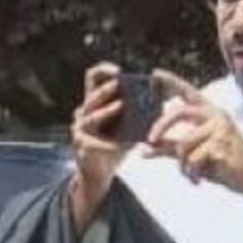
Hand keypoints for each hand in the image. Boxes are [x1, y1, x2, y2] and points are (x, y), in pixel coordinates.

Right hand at [70, 62, 130, 227]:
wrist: (99, 173)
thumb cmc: (113, 146)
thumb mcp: (127, 125)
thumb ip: (138, 111)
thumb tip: (162, 98)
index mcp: (94, 103)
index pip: (93, 78)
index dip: (103, 70)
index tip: (118, 70)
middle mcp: (84, 113)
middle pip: (91, 95)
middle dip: (106, 90)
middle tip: (119, 84)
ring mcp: (80, 130)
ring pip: (91, 115)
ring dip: (106, 111)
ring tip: (120, 106)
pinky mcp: (82, 146)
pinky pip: (95, 142)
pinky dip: (109, 143)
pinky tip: (119, 145)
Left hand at [148, 70, 242, 193]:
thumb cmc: (221, 162)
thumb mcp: (192, 152)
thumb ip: (168, 148)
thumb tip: (142, 150)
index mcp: (209, 113)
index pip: (188, 93)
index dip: (171, 82)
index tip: (155, 73)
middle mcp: (216, 116)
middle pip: (180, 112)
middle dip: (161, 126)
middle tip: (149, 140)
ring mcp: (221, 129)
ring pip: (184, 144)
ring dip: (182, 164)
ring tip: (192, 172)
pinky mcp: (222, 145)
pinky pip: (193, 159)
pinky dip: (191, 173)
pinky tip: (199, 179)